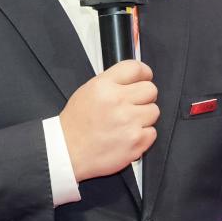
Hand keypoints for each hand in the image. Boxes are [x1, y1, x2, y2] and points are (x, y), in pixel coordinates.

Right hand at [59, 59, 158, 181]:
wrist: (67, 152)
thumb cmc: (76, 124)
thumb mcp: (87, 91)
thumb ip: (112, 82)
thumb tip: (134, 78)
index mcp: (104, 86)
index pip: (136, 68)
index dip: (144, 73)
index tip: (145, 78)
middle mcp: (118, 101)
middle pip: (151, 89)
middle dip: (144, 97)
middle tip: (133, 105)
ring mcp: (128, 122)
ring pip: (154, 111)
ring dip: (144, 117)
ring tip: (127, 123)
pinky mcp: (136, 142)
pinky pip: (152, 132)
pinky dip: (143, 135)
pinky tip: (128, 136)